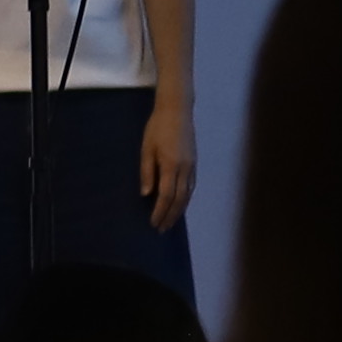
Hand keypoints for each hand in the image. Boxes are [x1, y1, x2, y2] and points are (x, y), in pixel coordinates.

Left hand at [139, 85, 196, 229]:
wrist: (177, 112)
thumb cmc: (156, 128)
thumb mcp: (146, 149)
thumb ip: (147, 172)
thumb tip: (146, 194)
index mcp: (171, 166)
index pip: (166, 196)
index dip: (160, 212)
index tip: (154, 223)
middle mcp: (185, 170)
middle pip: (179, 200)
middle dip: (170, 216)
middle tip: (161, 229)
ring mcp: (192, 167)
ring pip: (188, 195)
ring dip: (179, 210)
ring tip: (170, 222)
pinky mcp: (195, 163)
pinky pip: (191, 187)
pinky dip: (185, 199)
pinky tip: (180, 204)